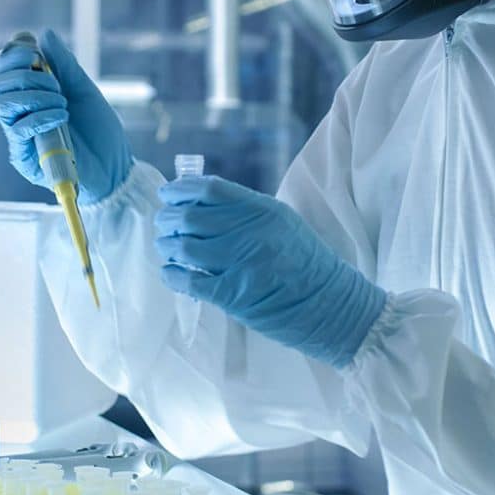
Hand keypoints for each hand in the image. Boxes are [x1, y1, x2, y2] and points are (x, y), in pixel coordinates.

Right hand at [0, 29, 132, 203]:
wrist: (115, 165)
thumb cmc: (100, 129)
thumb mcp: (84, 89)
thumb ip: (64, 64)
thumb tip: (44, 33)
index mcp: (28, 94)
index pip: (0, 70)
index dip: (10, 54)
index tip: (33, 50)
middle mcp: (18, 113)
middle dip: (24, 74)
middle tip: (55, 83)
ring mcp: (19, 135)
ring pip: (3, 103)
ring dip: (36, 95)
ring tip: (62, 103)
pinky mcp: (24, 156)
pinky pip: (17, 129)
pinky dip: (40, 115)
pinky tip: (61, 116)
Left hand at [155, 176, 387, 368]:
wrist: (331, 305)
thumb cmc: (306, 263)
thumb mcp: (283, 223)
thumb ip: (246, 212)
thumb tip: (200, 204)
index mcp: (263, 209)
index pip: (209, 189)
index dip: (181, 190)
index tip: (167, 194)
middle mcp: (251, 232)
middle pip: (190, 217)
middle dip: (168, 220)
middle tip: (164, 225)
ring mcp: (242, 263)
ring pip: (185, 247)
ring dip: (169, 247)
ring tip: (168, 248)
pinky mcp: (234, 295)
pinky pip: (189, 281)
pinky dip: (173, 275)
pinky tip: (170, 273)